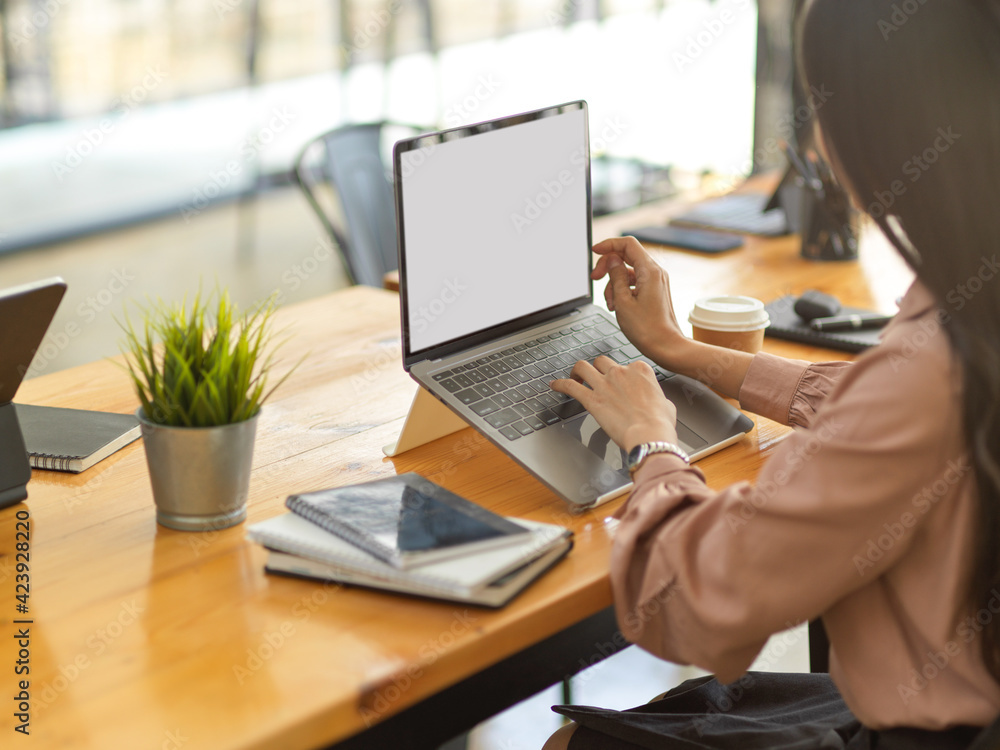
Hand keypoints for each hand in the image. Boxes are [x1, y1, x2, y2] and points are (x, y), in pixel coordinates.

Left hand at [550, 356, 677, 451]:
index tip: (620, 382)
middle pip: (602, 362)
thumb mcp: (666, 404)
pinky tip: (555, 386)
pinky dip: (560, 384)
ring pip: (583, 366)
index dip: (622, 374)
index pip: (627, 365)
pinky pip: (570, 386)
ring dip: (577, 370)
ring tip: (574, 376)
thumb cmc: (659, 423)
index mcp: (640, 370)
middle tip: (594, 377)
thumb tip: (656, 402)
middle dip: (598, 369)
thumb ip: (656, 397)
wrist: (649, 435)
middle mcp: (620, 373)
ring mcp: (604, 384)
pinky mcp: (591, 399)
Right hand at [591, 237, 689, 369]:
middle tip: (595, 279)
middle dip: (608, 266)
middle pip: (626, 256)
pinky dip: (622, 290)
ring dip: (613, 283)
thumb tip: (612, 260)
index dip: (609, 245)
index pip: (627, 244)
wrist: (666, 346)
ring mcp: (656, 281)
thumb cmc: (647, 329)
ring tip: (610, 303)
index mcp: (650, 271)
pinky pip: (634, 282)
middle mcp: (655, 272)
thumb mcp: (623, 301)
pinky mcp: (654, 290)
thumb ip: (616, 276)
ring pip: (627, 272)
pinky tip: (617, 306)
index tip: (595, 251)